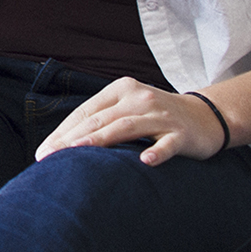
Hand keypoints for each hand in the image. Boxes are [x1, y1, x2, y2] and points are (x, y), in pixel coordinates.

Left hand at [34, 78, 225, 165]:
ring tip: (78, 153)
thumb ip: (102, 119)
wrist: (207, 116)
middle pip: (100, 119)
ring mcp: (161, 115)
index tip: (43, 152)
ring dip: (101, 140)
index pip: (86, 112)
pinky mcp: (182, 133)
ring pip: (126, 127)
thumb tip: (63, 142)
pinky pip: (168, 143)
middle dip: (71, 139)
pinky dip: (157, 151)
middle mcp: (139, 98)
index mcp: (121, 90)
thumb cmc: (157, 116)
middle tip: (50, 158)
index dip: (63, 132)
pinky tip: (145, 161)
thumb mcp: (128, 108)